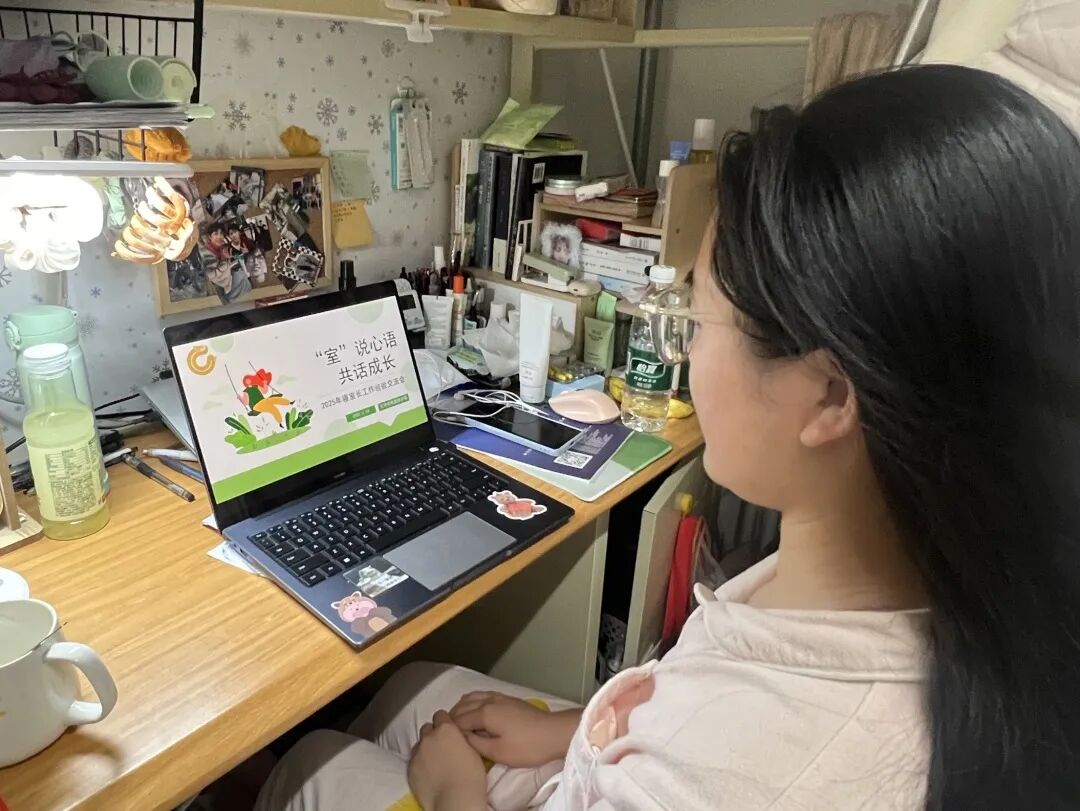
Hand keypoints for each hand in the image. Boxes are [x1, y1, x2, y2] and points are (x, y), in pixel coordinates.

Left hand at [408, 710, 485, 810]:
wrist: (455, 799)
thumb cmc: (471, 776)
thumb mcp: (473, 749)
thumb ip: (461, 737)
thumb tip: (458, 736)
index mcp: (446, 729)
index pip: (441, 715)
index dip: (445, 723)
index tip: (450, 731)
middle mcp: (429, 737)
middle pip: (427, 727)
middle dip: (433, 734)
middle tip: (443, 746)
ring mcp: (417, 753)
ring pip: (419, 744)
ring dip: (426, 748)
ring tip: (435, 761)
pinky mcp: (410, 768)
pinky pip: (414, 760)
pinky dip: (420, 763)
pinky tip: (429, 772)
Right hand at [450, 692, 581, 767]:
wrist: (553, 733)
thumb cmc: (526, 746)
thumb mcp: (497, 752)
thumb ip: (475, 743)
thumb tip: (462, 737)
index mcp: (484, 713)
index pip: (457, 719)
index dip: (449, 730)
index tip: (444, 739)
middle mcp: (489, 700)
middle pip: (462, 705)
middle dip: (452, 717)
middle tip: (448, 732)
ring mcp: (499, 697)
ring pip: (472, 697)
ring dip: (462, 707)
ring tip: (459, 722)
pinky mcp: (508, 698)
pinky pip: (482, 695)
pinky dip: (472, 702)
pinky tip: (475, 711)